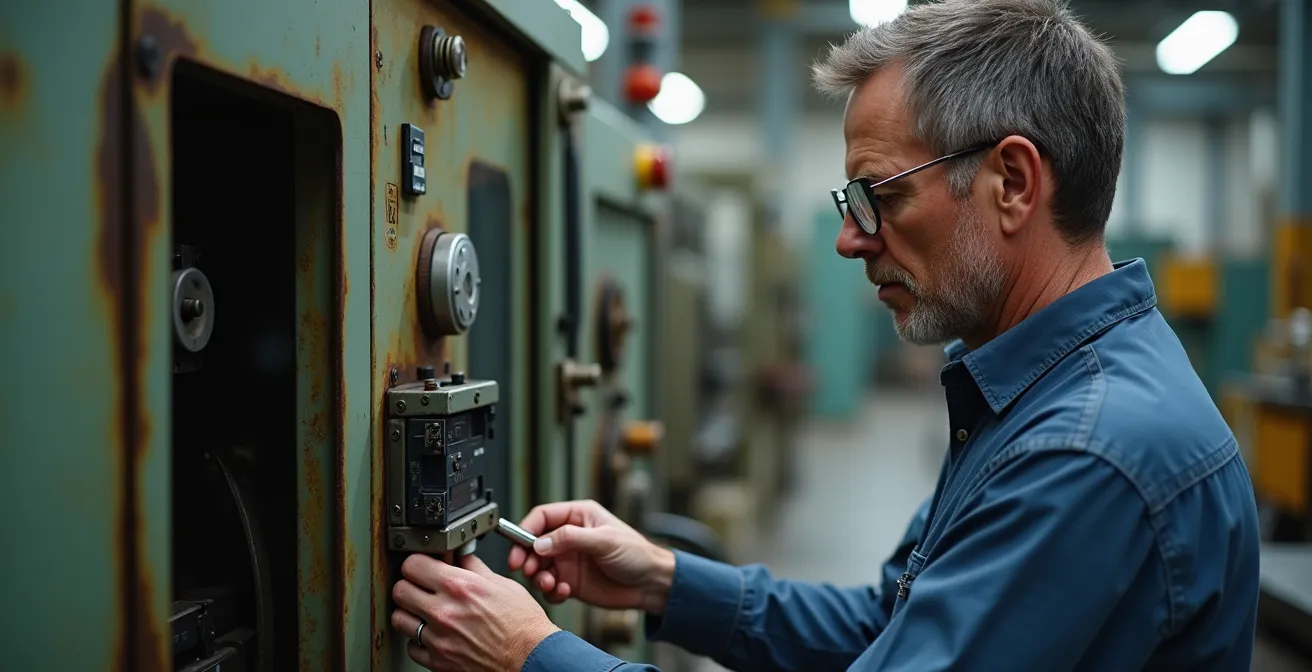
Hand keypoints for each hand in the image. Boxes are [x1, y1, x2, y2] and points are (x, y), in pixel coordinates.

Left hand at [391, 553, 559, 671]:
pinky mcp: (438, 662)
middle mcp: (444, 612)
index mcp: (460, 587)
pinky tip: (434, 634)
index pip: (413, 565)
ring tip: (425, 612)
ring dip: (410, 613)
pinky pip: (412, 647)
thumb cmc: (523, 624)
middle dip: (410, 586)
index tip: (422, 566)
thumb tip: (460, 557)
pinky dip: (419, 641)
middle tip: (420, 588)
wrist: (531, 658)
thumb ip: (474, 568)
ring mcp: (439, 639)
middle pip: (399, 590)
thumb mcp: (502, 584)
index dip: (417, 563)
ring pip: (399, 619)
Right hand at [507, 499, 675, 613]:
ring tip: (549, 583)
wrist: (651, 584)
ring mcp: (569, 560)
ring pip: (539, 567)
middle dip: (526, 557)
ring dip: (538, 577)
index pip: (542, 517)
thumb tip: (539, 543)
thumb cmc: (636, 554)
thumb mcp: (604, 541)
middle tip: (526, 569)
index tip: (518, 546)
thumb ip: (570, 539)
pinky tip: (564, 593)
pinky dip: (551, 591)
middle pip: (534, 543)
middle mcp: (569, 537)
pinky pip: (550, 586)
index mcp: (578, 517)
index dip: (525, 530)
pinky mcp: (570, 581)